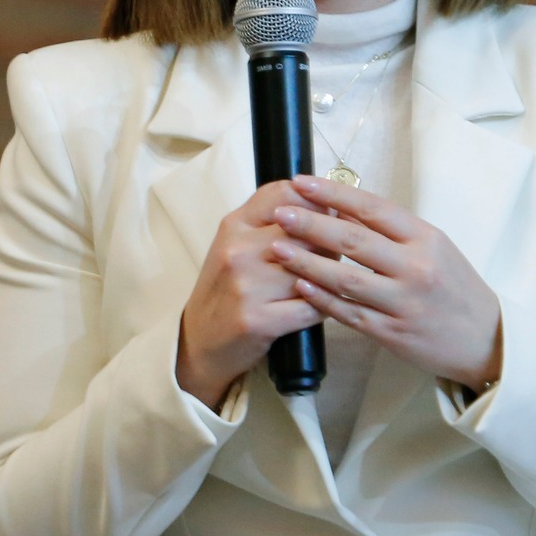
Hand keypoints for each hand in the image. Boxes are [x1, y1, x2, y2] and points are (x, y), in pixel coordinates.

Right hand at [176, 182, 322, 409]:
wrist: (199, 342)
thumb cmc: (227, 289)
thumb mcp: (238, 245)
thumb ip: (272, 222)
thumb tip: (328, 205)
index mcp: (235, 225)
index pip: (285, 193)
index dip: (318, 201)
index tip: (332, 215)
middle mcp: (238, 250)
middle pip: (306, 231)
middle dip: (331, 242)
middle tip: (337, 254)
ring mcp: (246, 286)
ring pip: (313, 269)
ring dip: (330, 276)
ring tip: (330, 280)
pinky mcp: (257, 321)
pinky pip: (312, 307)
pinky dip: (324, 307)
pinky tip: (322, 306)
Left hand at [268, 174, 502, 390]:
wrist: (486, 339)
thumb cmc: (456, 287)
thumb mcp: (437, 247)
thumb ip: (396, 231)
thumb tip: (346, 206)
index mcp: (425, 238)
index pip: (372, 208)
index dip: (333, 193)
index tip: (301, 182)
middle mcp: (415, 267)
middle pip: (354, 240)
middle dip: (311, 224)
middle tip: (279, 212)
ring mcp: (403, 302)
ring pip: (346, 278)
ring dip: (308, 262)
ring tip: (278, 248)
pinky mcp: (392, 333)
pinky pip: (350, 313)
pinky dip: (323, 299)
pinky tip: (300, 286)